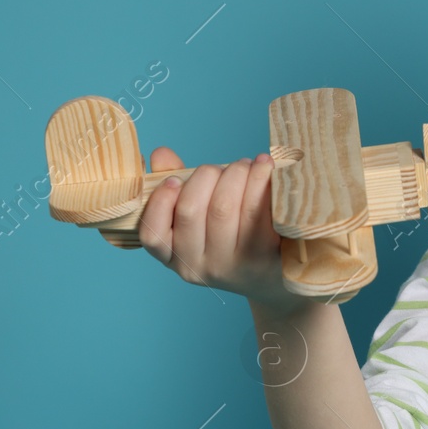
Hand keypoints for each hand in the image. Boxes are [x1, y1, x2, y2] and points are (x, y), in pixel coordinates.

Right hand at [137, 146, 297, 309]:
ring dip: (235, 173)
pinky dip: (258, 179)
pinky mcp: (261, 255)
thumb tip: (160, 155)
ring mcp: (230, 264)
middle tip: (226, 167)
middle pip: (190, 209)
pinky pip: (254, 210)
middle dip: (207, 174)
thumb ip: (177, 186)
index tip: (174, 179)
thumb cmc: (232, 235)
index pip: (153, 234)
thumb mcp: (201, 216)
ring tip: (247, 165)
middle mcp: (199, 266)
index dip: (161, 201)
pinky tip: (264, 167)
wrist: (274, 273)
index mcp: (175, 256)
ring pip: (222, 206)